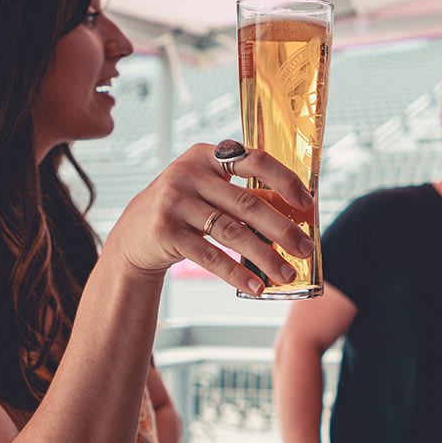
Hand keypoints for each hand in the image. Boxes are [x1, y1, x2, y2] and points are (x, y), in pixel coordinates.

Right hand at [103, 143, 313, 294]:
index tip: (308, 203)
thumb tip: (296, 215)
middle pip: (247, 203)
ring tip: (287, 274)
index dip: (285, 181)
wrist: (133, 236)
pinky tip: (256, 286)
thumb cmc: (185, 210)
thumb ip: (242, 194)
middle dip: (282, 230)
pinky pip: (209, 256)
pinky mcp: (164, 231)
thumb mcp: (209, 191)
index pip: (254, 160)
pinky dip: (236, 273)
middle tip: (306, 249)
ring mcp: (173, 201)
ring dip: (265, 257)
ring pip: (232, 232)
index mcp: (206, 156)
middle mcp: (187, 173)